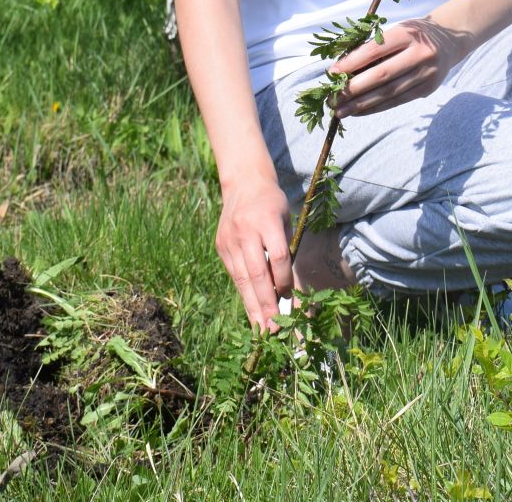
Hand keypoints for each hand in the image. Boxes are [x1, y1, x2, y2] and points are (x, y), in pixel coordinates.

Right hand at [215, 174, 293, 330]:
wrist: (244, 182)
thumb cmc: (273, 203)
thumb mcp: (286, 219)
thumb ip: (287, 249)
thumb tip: (290, 289)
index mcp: (267, 220)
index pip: (278, 256)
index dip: (284, 280)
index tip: (288, 298)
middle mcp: (246, 230)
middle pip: (256, 273)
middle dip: (266, 303)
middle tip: (272, 329)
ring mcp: (230, 239)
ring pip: (242, 278)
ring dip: (253, 305)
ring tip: (260, 329)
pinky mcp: (221, 246)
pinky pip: (234, 274)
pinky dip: (244, 293)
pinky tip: (251, 310)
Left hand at [330, 16, 471, 117]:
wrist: (449, 39)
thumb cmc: (413, 34)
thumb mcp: (396, 31)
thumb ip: (373, 47)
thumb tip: (341, 70)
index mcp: (407, 34)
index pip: (375, 50)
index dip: (352, 63)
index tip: (331, 73)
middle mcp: (420, 53)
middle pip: (381, 75)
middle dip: (353, 89)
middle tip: (332, 99)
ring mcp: (426, 73)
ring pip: (389, 93)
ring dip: (361, 104)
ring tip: (341, 111)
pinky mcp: (428, 89)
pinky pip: (397, 101)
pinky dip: (376, 107)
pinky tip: (359, 111)